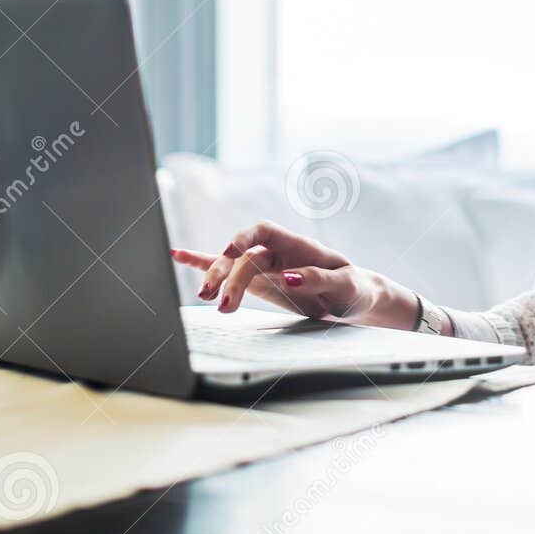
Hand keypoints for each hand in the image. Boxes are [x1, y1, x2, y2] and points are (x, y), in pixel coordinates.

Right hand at [170, 221, 419, 329]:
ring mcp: (266, 266)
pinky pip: (229, 270)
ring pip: (233, 266)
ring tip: (205, 298)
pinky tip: (179, 257)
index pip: (264, 232)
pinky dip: (204, 262)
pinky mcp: (260, 282)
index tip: (231, 252)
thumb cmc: (354, 289)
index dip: (244, 238)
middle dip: (228, 274)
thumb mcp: (345, 286)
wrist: (356, 299)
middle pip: (243, 255)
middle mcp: (277, 252)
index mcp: (298, 246)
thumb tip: (286, 276)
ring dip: (216, 278)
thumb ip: (316, 279)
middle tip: (220, 301)